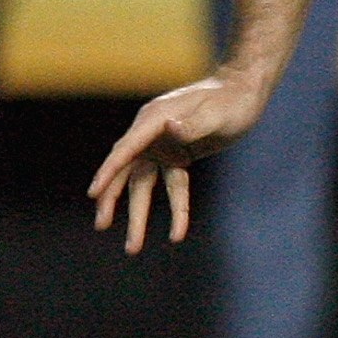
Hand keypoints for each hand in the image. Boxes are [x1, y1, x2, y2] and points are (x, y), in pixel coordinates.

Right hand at [87, 69, 270, 253]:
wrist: (243, 91)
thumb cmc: (230, 100)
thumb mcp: (215, 113)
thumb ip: (193, 123)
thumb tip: (170, 128)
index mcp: (155, 119)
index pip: (126, 149)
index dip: (109, 171)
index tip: (93, 193)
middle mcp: (152, 133)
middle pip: (127, 171)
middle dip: (112, 198)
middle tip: (101, 226)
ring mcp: (163, 145)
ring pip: (144, 184)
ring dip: (138, 213)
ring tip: (133, 246)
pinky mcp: (177, 155)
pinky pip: (173, 186)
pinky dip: (175, 208)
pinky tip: (176, 232)